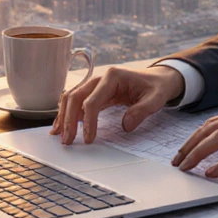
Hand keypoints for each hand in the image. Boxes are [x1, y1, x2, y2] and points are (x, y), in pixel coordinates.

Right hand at [52, 65, 184, 144]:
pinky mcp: (95, 92)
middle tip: (67, 141)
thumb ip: (142, 111)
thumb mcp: (156, 99)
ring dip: (63, 116)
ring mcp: (96, 84)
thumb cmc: (156, 88)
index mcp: (113, 76)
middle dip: (68, 119)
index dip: (88, 121)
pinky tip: (62, 126)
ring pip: (72, 97)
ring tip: (60, 136)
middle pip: (75, 96)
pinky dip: (67, 113)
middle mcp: (100, 78)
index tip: (89, 139)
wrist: (158, 79)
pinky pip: (77, 101)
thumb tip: (126, 126)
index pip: (93, 100)